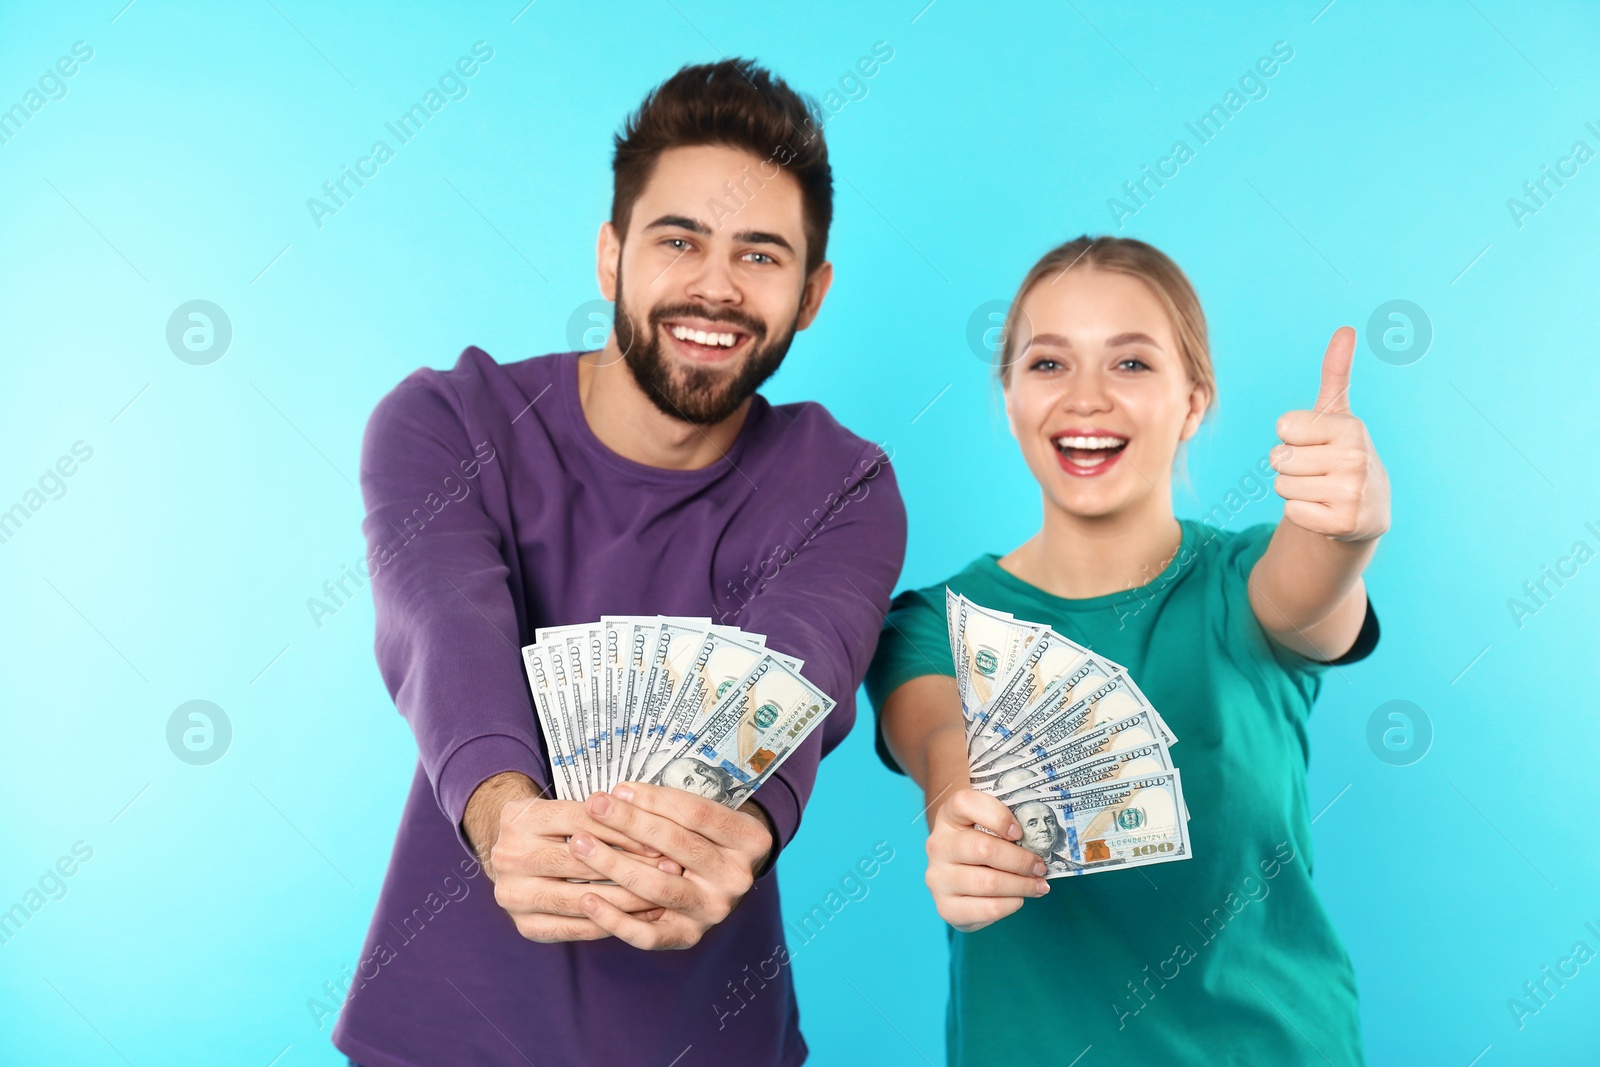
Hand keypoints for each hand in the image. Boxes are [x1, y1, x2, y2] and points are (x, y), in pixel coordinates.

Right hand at [468, 775, 678, 943]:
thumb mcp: (566, 810)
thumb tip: (654, 829)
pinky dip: (612, 923)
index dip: (624, 830)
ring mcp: (513, 894)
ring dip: (628, 898)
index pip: (581, 822)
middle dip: (632, 866)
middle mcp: (509, 856)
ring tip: (663, 895)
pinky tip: (641, 918)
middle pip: (581, 862)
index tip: (660, 839)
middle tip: (671, 869)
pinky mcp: (524, 925)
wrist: (512, 859)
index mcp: (519, 818)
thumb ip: (600, 816)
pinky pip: (576, 928)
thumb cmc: (553, 830)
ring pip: (582, 898)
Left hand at [566, 782, 773, 949]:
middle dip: (630, 823)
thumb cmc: (707, 835)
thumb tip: (618, 796)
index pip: (697, 814)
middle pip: (677, 846)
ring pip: (658, 887)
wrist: (726, 878)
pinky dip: (614, 919)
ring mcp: (714, 911)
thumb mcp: (704, 813)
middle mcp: (737, 878)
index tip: (618, 789)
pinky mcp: (689, 936)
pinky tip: (586, 899)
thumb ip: (669, 805)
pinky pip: (647, 934)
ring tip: (580, 844)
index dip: (655, 800)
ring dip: (613, 864)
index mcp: (749, 839)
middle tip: (593, 807)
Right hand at [925, 788, 1049, 932]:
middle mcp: (938, 845)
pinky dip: (1011, 905)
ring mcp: (938, 878)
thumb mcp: (987, 827)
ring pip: (987, 882)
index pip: (965, 802)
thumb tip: (1039, 840)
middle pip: (983, 849)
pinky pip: (987, 908)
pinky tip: (1018, 899)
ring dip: (1021, 885)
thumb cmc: (980, 847)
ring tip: (1038, 885)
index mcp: (948, 816)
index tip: (1019, 832)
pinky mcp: (945, 907)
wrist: (957, 882)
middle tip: (1040, 867)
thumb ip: (1005, 824)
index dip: (997, 816)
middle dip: (1020, 860)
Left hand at [1270, 326, 1390, 542]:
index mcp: (1350, 427)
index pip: (1284, 427)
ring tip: (1321, 489)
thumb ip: (1336, 374)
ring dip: (1294, 490)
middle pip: (1280, 459)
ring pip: (1282, 487)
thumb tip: (1345, 329)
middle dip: (1290, 466)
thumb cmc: (1341, 454)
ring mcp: (1352, 493)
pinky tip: (1325, 511)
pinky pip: (1292, 513)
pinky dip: (1301, 514)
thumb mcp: (1338, 415)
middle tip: (1317, 470)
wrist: (1367, 508)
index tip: (1313, 442)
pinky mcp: (1344, 524)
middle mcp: (1356, 458)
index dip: (1290, 437)